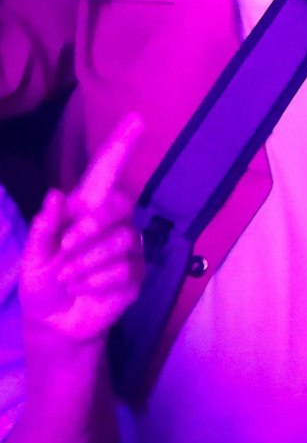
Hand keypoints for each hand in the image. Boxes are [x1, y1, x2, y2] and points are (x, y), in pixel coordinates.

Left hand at [18, 114, 143, 343]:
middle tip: (68, 247)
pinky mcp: (138, 274)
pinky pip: (124, 270)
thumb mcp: (32, 258)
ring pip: (121, 242)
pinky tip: (85, 289)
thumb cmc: (42, 282)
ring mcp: (129, 248)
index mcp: (86, 211)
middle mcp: (112, 223)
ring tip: (68, 277)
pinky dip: (97, 282)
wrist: (56, 323)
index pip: (107, 172)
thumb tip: (56, 195)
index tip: (136, 119)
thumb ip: (43, 229)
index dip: (121, 145)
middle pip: (119, 205)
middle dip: (92, 226)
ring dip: (86, 264)